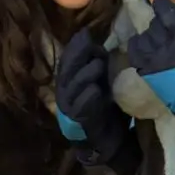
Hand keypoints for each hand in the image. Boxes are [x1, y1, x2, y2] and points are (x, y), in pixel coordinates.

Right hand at [55, 28, 128, 162]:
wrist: (108, 141)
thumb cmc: (107, 109)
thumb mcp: (104, 83)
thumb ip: (100, 67)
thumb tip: (102, 46)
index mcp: (69, 82)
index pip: (68, 60)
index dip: (75, 46)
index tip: (86, 33)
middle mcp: (65, 93)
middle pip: (67, 70)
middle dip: (77, 55)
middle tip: (90, 43)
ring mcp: (70, 108)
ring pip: (73, 87)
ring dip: (85, 75)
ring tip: (98, 65)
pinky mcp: (79, 122)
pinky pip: (81, 108)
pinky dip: (88, 98)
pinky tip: (96, 90)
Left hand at [127, 0, 174, 114]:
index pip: (165, 10)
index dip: (161, 4)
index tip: (160, 2)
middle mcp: (165, 42)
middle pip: (153, 24)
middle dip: (158, 24)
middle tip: (164, 29)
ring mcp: (153, 57)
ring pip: (142, 37)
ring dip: (147, 37)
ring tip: (154, 41)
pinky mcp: (146, 71)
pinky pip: (134, 53)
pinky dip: (137, 48)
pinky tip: (143, 50)